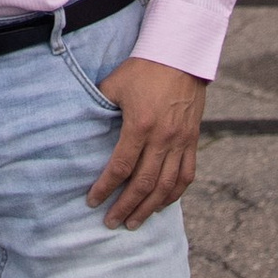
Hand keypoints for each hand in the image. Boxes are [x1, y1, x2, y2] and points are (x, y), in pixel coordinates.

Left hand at [85, 58, 205, 229]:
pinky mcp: (192, 140)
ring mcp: (180, 141)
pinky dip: (175, 194)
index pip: (120, 167)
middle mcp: (162, 138)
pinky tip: (162, 204)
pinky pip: (186, 175)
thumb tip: (84, 125)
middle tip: (112, 223)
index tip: (92, 202)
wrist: (179, 55)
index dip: (105, 187)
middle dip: (126, 207)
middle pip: (144, 184)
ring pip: (166, 186)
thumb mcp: (114, 84)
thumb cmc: (142, 68)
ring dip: (150, 208)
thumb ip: (101, 107)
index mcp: (139, 125)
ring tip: (135, 222)